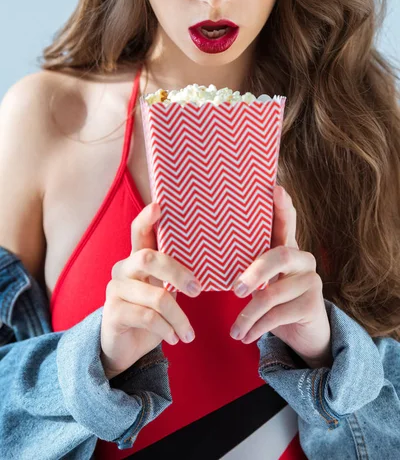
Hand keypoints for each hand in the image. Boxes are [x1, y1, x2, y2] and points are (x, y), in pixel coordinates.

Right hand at [100, 202, 201, 379]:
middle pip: (149, 258)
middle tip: (198, 291)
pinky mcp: (113, 313)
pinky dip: (167, 329)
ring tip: (189, 333)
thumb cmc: (150, 312)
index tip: (159, 206)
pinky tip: (175, 338)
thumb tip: (210, 258)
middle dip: (178, 273)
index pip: (139, 231)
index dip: (147, 218)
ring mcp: (115, 290)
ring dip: (179, 318)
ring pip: (156, 297)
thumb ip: (174, 272)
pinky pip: (148, 317)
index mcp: (137, 258)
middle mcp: (123, 269)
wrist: (124, 347)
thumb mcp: (163, 289)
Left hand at [230, 186, 332, 368]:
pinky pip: (277, 316)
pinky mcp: (313, 305)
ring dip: (248, 315)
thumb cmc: (274, 301)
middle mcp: (302, 259)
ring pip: (272, 293)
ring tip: (234, 331)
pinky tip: (245, 336)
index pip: (286, 222)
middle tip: (234, 290)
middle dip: (254, 272)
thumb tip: (207, 247)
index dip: (282, 206)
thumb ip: (247, 263)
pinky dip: (257, 328)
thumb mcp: (261, 280)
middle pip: (278, 255)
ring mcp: (311, 281)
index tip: (275, 187)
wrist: (303, 334)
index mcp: (286, 248)